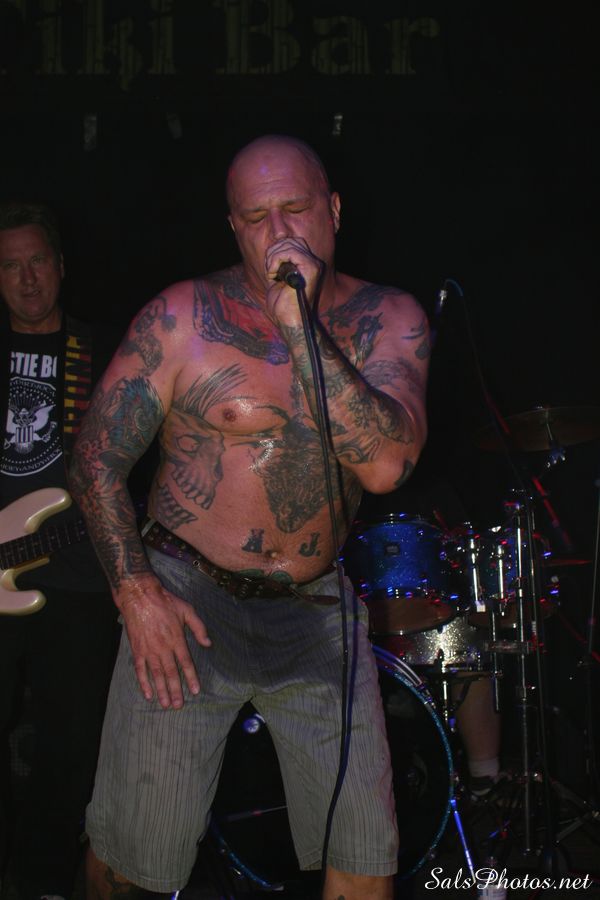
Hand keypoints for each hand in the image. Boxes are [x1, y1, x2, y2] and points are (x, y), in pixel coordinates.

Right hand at [117, 573, 210, 708]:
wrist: (140, 596)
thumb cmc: (165, 602)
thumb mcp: (187, 610)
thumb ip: (199, 628)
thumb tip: (208, 644)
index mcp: (177, 638)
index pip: (186, 663)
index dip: (190, 678)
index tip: (195, 691)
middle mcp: (163, 647)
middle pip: (171, 673)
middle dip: (175, 690)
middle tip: (179, 705)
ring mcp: (149, 650)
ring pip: (156, 674)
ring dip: (161, 691)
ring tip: (166, 704)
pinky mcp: (137, 649)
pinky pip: (140, 669)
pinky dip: (143, 683)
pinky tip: (148, 694)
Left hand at [264, 237, 322, 321]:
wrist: (289, 320)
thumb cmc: (282, 304)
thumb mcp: (279, 277)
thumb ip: (280, 260)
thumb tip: (275, 243)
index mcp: (309, 265)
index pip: (294, 242)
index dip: (278, 249)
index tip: (270, 266)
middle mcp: (314, 263)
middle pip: (292, 240)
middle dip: (274, 251)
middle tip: (269, 269)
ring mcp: (314, 265)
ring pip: (289, 245)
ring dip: (272, 258)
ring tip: (270, 273)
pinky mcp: (310, 269)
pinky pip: (289, 253)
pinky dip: (275, 261)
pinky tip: (273, 275)